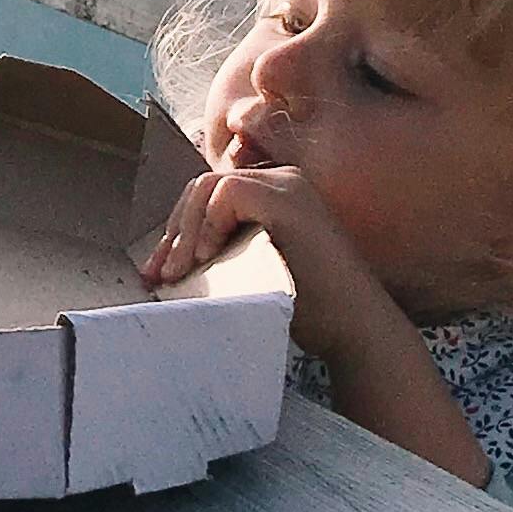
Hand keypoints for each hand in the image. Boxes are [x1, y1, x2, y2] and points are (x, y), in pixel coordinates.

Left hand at [143, 159, 487, 480]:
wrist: (355, 330)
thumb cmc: (308, 312)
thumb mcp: (251, 271)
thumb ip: (222, 254)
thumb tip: (163, 263)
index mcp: (277, 194)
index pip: (211, 196)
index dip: (178, 231)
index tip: (158, 272)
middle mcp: (284, 181)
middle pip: (205, 188)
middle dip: (173, 232)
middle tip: (157, 274)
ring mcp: (288, 186)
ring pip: (210, 187)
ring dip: (185, 232)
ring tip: (178, 273)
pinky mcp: (287, 199)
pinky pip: (227, 193)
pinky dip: (208, 225)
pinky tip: (207, 259)